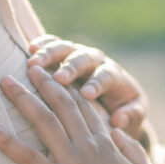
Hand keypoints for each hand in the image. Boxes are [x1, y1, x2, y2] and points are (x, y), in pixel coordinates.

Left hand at [0, 67, 158, 163]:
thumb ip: (132, 149)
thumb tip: (119, 130)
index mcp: (107, 144)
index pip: (84, 107)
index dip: (67, 87)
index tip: (53, 73)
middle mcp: (89, 147)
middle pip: (61, 105)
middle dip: (42, 82)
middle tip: (26, 65)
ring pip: (43, 121)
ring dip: (21, 98)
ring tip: (3, 80)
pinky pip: (28, 158)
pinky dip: (6, 142)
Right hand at [27, 35, 147, 139]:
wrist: (117, 96)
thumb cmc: (124, 109)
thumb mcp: (134, 115)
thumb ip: (132, 115)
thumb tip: (120, 119)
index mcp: (115, 76)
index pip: (106, 77)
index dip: (96, 84)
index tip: (86, 95)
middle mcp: (98, 61)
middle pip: (84, 59)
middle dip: (71, 67)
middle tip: (58, 78)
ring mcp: (80, 55)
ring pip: (66, 49)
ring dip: (50, 55)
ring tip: (33, 64)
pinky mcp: (65, 54)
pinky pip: (53, 44)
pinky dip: (43, 44)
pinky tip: (30, 50)